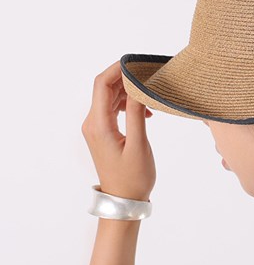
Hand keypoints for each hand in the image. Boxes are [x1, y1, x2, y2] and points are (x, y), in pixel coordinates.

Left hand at [81, 61, 155, 201]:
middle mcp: (92, 123)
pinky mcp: (103, 133)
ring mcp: (96, 128)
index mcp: (98, 124)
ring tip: (150, 97)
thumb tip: (138, 87)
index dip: (117, 69)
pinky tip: (145, 112)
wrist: (124, 200)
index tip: (136, 63)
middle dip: (125, 79)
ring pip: (109, 98)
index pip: (102, 85)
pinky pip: (112, 110)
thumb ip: (137, 114)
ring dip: (128, 93)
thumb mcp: (139, 144)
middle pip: (105, 89)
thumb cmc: (133, 177)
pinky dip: (127, 105)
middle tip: (149, 76)